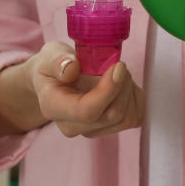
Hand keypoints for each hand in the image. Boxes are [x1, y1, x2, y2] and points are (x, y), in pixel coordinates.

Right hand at [24, 42, 145, 137]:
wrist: (54, 80)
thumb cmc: (53, 67)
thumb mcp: (50, 55)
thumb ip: (58, 61)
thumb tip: (72, 69)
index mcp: (54, 107)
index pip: (86, 111)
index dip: (109, 90)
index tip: (117, 66)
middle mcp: (71, 125)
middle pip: (112, 115)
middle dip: (122, 85)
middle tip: (117, 63)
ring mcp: (91, 130)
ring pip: (127, 117)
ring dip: (129, 90)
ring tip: (116, 72)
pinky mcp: (109, 129)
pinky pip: (134, 117)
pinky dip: (134, 98)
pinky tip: (122, 85)